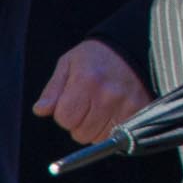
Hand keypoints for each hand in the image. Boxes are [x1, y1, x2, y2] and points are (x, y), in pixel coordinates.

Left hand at [33, 40, 149, 143]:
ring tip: (103, 107)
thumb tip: (41, 110)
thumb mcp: (69, 64)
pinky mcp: (140, 109)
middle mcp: (108, 96)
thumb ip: (53, 89)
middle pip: (81, 133)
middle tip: (89, 104)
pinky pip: (119, 134)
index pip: (65, 119)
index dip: (65, 113)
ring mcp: (126, 104)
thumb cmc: (98, 56)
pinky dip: (114, 128)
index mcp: (86, 82)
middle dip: (81, 122)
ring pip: (99, 137)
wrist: (135, 46)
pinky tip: (115, 112)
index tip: (73, 101)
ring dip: (97, 127)